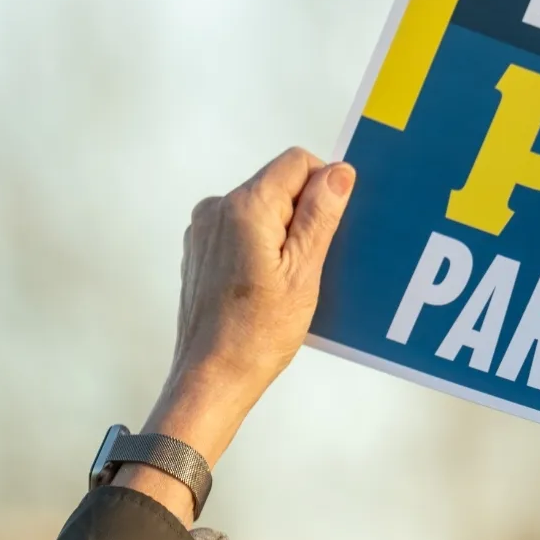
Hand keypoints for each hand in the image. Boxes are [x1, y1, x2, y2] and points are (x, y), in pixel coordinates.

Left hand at [116, 148, 354, 522]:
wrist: (211, 378)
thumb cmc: (258, 335)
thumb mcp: (304, 272)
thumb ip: (320, 215)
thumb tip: (339, 172)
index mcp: (245, 207)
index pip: (297, 162)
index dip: (323, 188)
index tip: (329, 230)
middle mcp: (217, 208)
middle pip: (278, 184)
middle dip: (303, 214)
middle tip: (308, 264)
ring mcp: (203, 229)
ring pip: (262, 208)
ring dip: (283, 233)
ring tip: (287, 281)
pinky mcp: (200, 249)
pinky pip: (242, 229)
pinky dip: (261, 246)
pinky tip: (267, 285)